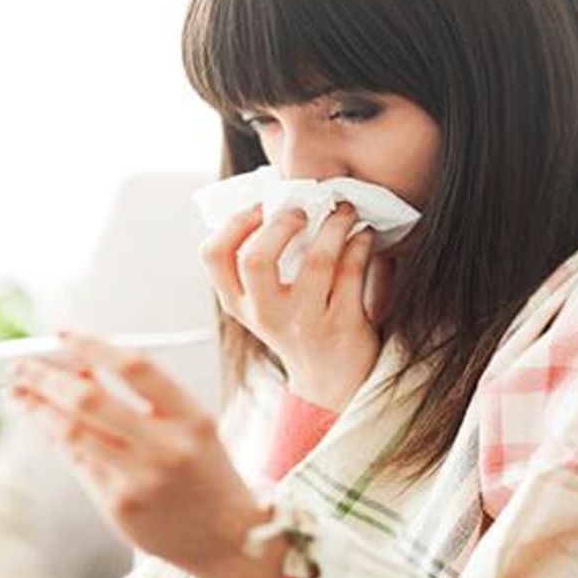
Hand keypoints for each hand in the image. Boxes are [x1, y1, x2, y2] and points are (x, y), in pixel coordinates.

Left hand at [8, 330, 285, 577]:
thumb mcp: (189, 424)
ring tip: (18, 390)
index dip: (92, 345)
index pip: (134, 367)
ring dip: (38, 408)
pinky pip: (77, 462)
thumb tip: (76, 364)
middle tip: (20, 363)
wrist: (227, 537)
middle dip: (46, 377)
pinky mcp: (119, 507)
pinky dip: (55, 436)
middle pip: (90, 401)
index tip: (60, 332)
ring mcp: (140, 481)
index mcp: (191, 418)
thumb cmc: (201, 468)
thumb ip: (142, 396)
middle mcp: (166, 449)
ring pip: (72, 433)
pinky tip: (41, 420)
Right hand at [198, 201, 392, 411]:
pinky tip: (363, 236)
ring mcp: (305, 322)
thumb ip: (259, 262)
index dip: (235, 223)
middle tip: (302, 210)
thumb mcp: (264, 303)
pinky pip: (351, 272)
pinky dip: (359, 244)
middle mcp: (266, 315)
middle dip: (280, 224)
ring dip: (333, 225)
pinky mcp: (342, 324)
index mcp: (239, 303)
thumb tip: (276, 198)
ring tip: (343, 211)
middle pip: (256, 260)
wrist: (332, 379)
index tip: (260, 207)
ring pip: (316, 260)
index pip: (214, 256)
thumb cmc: (297, 325)